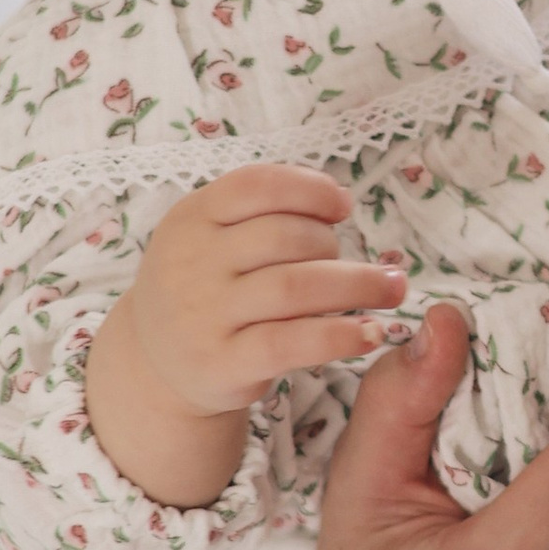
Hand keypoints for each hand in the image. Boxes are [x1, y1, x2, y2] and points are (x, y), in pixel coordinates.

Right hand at [83, 165, 406, 508]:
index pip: (257, 186)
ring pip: (296, 287)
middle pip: (285, 236)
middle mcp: (192, 262)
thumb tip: (339, 202)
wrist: (156, 364)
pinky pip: (291, 343)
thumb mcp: (209, 237)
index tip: (343, 207)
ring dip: (357, 285)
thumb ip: (262, 214)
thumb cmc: (205, 287)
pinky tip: (370, 333)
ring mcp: (205, 314)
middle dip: (334, 244)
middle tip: (355, 262)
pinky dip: (339, 335)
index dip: (312, 190)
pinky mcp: (224, 363)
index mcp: (192, 217)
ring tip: (392, 289)